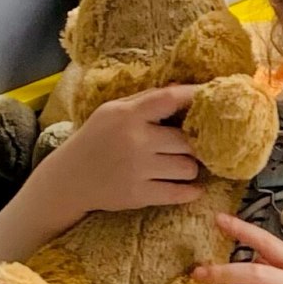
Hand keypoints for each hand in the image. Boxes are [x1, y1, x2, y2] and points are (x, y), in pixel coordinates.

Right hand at [40, 85, 202, 217]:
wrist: (70, 178)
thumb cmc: (97, 139)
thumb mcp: (113, 112)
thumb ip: (146, 101)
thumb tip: (182, 89)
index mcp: (127, 114)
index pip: (169, 99)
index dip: (194, 97)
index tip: (212, 97)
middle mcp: (135, 140)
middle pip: (187, 141)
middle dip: (193, 145)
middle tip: (190, 147)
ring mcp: (138, 169)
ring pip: (188, 168)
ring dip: (190, 168)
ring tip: (180, 167)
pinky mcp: (140, 195)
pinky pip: (180, 193)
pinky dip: (191, 191)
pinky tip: (193, 188)